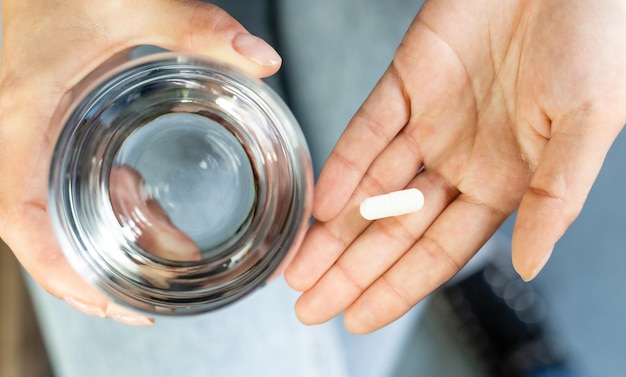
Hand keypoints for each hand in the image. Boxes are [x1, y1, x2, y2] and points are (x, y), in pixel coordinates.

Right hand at [0, 0, 280, 324]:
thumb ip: (196, 29)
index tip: (114, 301)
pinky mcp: (48, 142)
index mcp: (23, 123)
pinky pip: (72, 194)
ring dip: (120, 240)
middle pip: (49, 238)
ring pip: (65, 221)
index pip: (24, 222)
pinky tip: (151, 204)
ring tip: (176, 246)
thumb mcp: (127, 6)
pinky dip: (116, 208)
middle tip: (162, 288)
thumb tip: (262, 62)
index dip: (63, 274)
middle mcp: (20, 147)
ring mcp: (31, 149)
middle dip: (102, 273)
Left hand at [285, 0, 625, 332]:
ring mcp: (430, 122)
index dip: (397, 288)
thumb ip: (557, 197)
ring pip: (371, 187)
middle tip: (309, 306)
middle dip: (350, 271)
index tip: (357, 318)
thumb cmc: (596, 38)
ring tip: (299, 267)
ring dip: (334, 229)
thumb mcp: (587, 124)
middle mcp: (461, 160)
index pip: (439, 251)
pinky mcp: (408, 80)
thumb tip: (532, 265)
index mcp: (504, 181)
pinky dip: (343, 165)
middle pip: (394, 230)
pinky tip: (321, 201)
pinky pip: (367, 130)